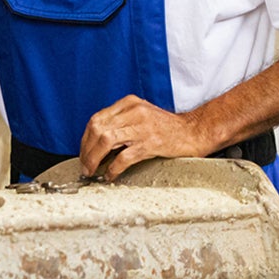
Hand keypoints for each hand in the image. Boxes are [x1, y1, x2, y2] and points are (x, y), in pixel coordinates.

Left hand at [77, 95, 216, 180]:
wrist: (194, 132)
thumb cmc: (167, 128)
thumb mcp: (141, 116)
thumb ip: (121, 123)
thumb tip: (97, 142)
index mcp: (129, 103)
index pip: (96, 119)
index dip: (85, 138)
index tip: (83, 152)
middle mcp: (134, 112)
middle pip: (97, 128)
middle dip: (86, 149)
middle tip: (85, 165)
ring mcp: (142, 127)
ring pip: (105, 140)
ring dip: (94, 159)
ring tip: (92, 171)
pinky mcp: (151, 143)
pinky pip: (124, 157)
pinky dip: (113, 168)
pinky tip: (110, 175)